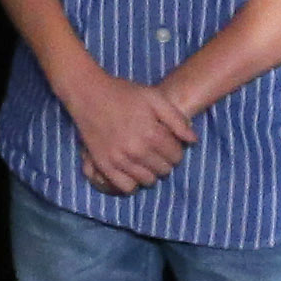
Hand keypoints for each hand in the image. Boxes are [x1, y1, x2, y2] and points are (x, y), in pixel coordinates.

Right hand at [58, 67, 196, 195]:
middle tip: (155, 149)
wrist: (88, 93)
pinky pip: (126, 187)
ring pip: (148, 181)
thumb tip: (193, 141)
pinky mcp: (104, 165)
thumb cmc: (123, 93)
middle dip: (164, 161)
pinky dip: (133, 182)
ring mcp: (119, 160)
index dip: (176, 150)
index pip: (176, 156)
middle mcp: (136, 150)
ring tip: (144, 159)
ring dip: (150, 172)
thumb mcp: (154, 98)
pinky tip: (131, 170)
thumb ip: (177, 119)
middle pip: (164, 170)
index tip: (167, 142)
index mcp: (151, 133)